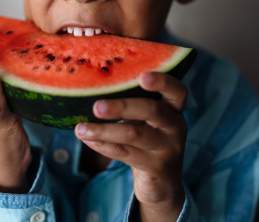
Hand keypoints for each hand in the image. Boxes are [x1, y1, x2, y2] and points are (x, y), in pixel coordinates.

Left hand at [74, 72, 187, 221]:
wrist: (163, 182)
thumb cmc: (149, 140)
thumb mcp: (148, 120)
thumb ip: (133, 103)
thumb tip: (96, 86)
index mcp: (174, 109)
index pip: (177, 91)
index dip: (162, 81)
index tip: (142, 76)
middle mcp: (176, 126)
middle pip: (151, 110)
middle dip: (122, 106)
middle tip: (96, 107)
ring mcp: (168, 148)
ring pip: (134, 135)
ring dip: (103, 131)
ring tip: (80, 129)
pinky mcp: (156, 167)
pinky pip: (126, 154)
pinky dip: (104, 146)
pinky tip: (88, 140)